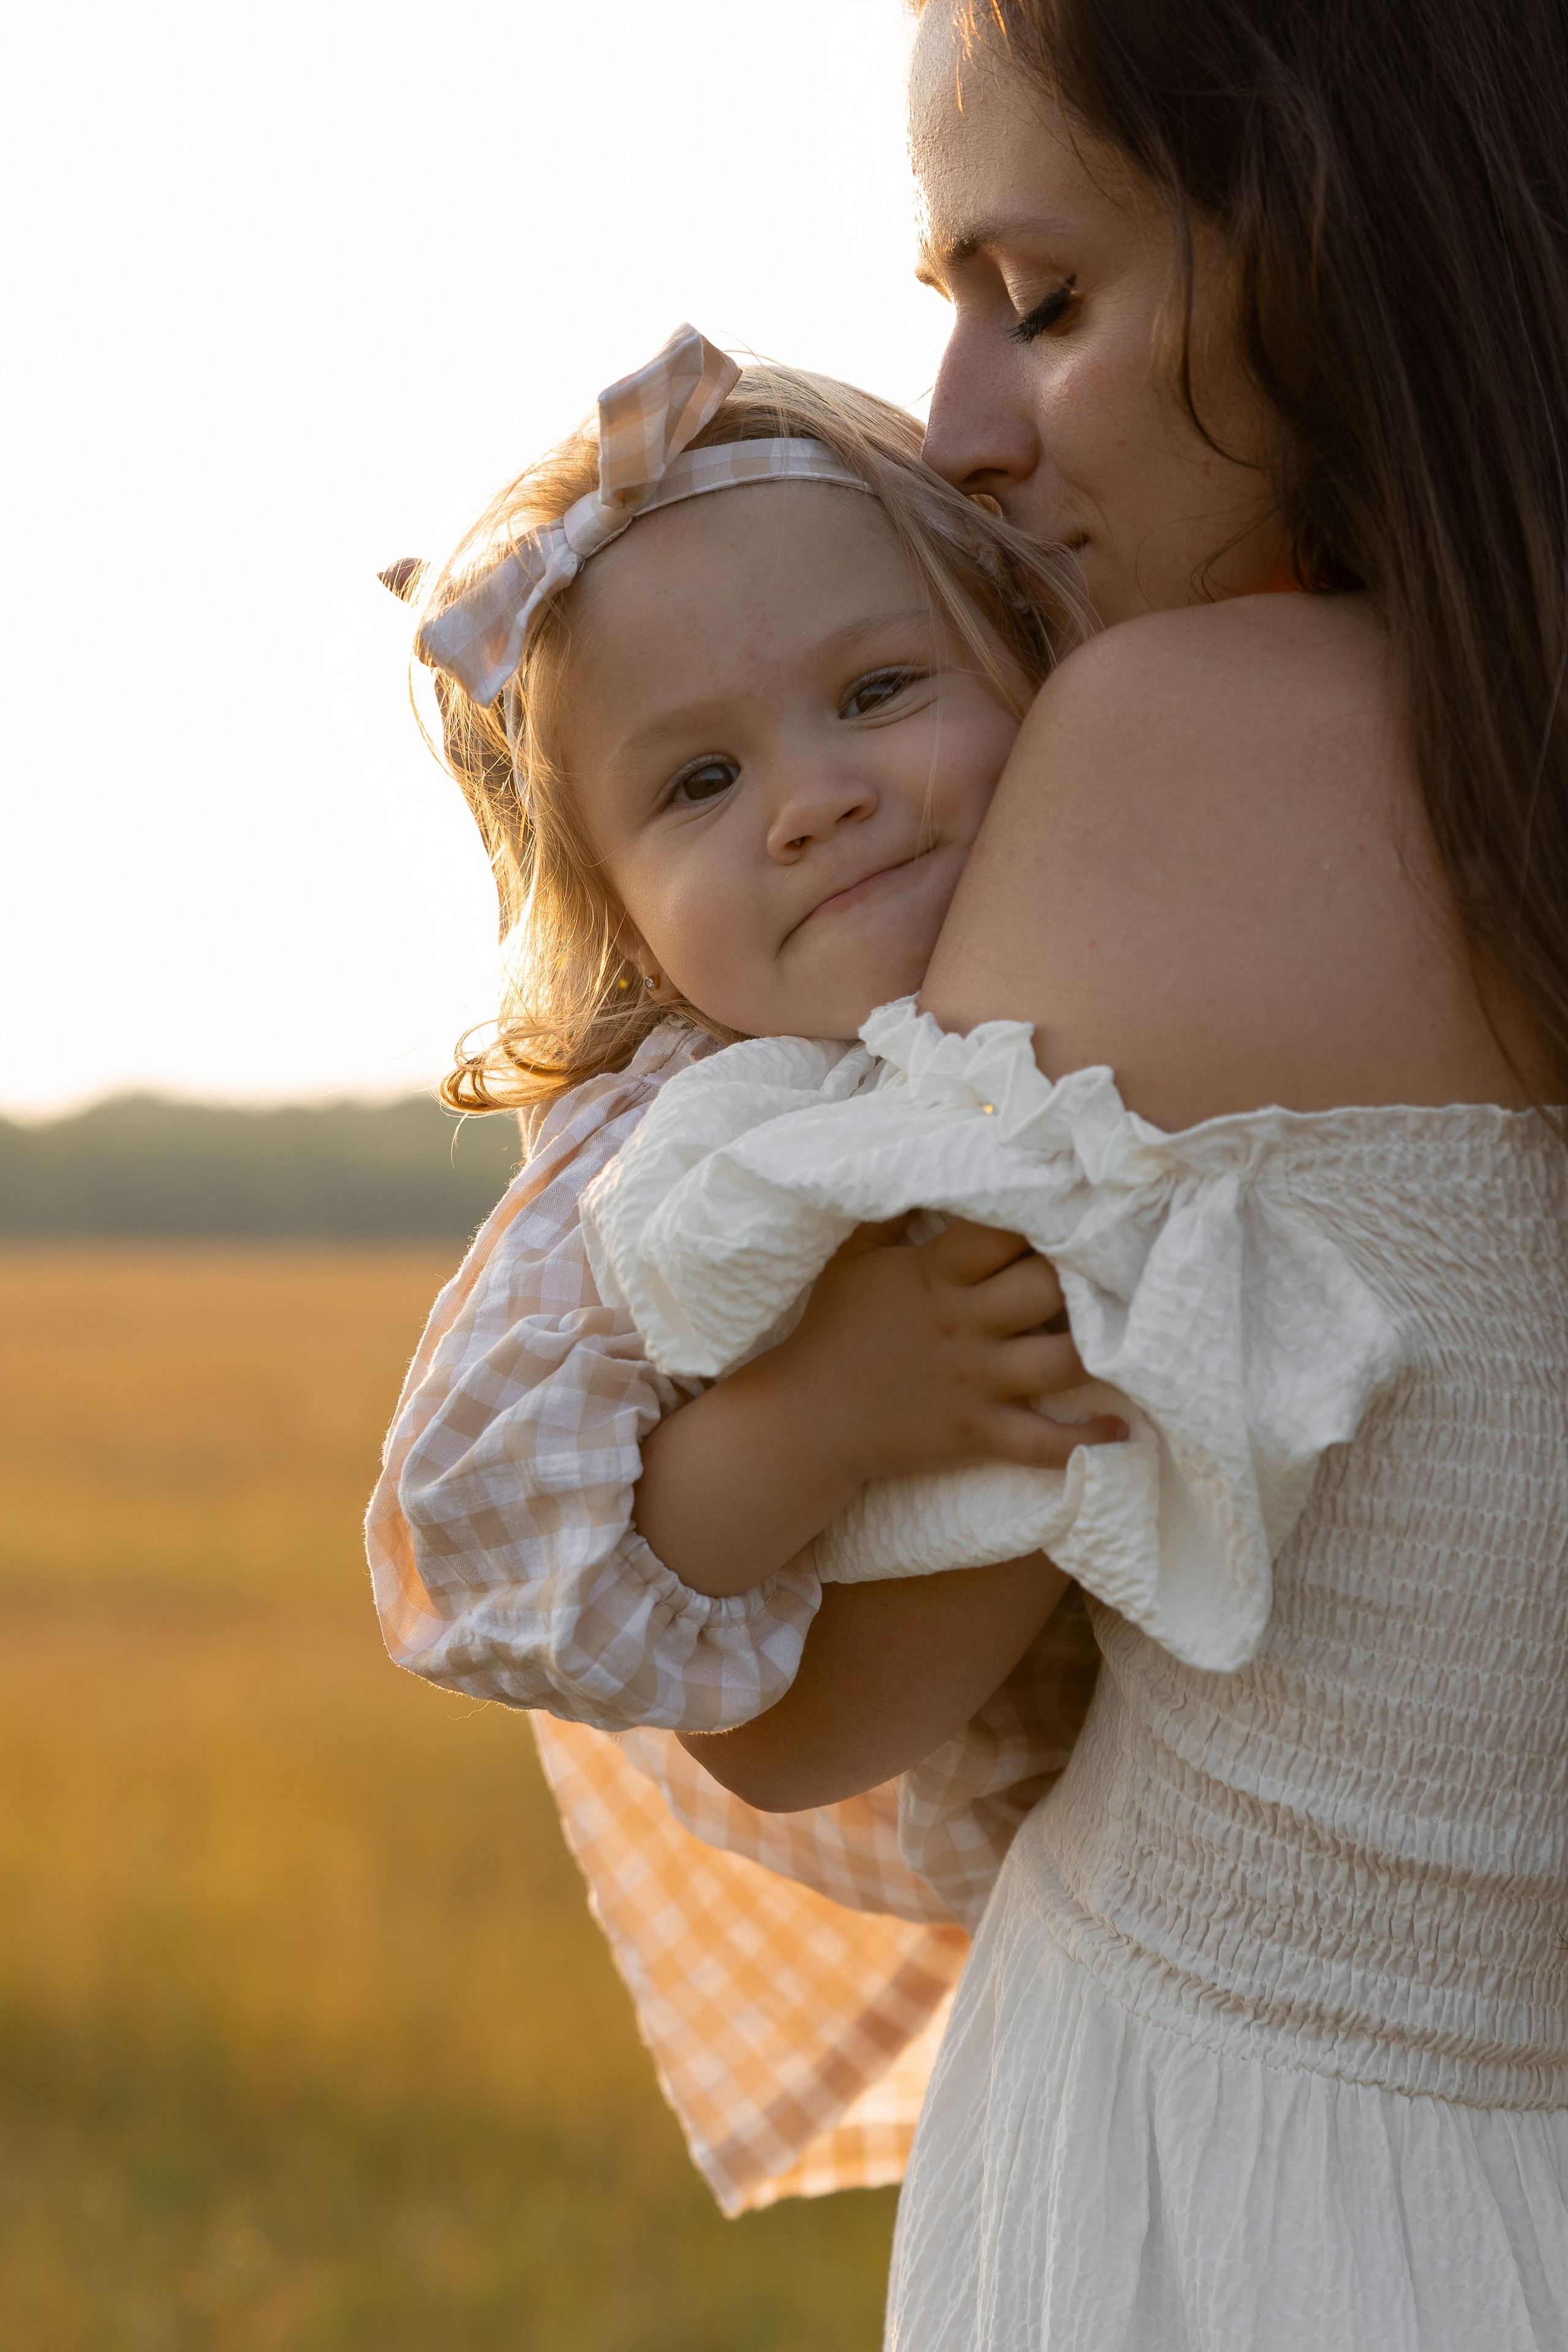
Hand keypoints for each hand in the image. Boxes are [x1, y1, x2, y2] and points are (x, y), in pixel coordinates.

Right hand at [634, 1217, 1123, 1600]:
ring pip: (1060, 1361)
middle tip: (1124, 1260)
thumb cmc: (833, 1329)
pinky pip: (1043, 1444)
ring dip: (1104, 1349)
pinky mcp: (976, 1433)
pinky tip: (1122, 1430)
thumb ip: (893, 1212)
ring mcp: (974, 1381)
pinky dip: (1085, 1442)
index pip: (1001, 1228)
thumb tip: (931, 1161)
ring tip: (1138, 1331)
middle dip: (1088, 1272)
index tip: (1079, 1193)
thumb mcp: (854, 1258)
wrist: (807, 1419)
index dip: (1043, 1208)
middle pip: (1047, 1286)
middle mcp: (964, 1324)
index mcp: (936, 1275)